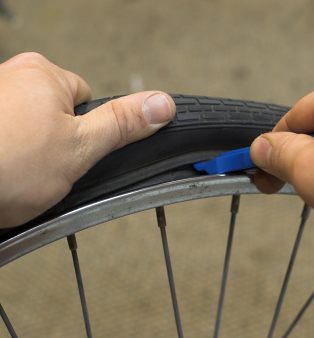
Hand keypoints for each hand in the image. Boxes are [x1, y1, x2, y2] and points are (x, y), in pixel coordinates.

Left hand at [0, 53, 174, 226]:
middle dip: (57, 142)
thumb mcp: (81, 149)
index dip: (85, 132)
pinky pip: (8, 137)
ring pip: (30, 129)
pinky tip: (4, 173)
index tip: (71, 151)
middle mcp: (11, 76)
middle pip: (57, 114)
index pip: (85, 99)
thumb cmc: (5, 168)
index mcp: (43, 75)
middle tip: (45, 166)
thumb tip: (162, 103)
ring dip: (31, 152)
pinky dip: (8, 156)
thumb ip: (123, 124)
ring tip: (20, 173)